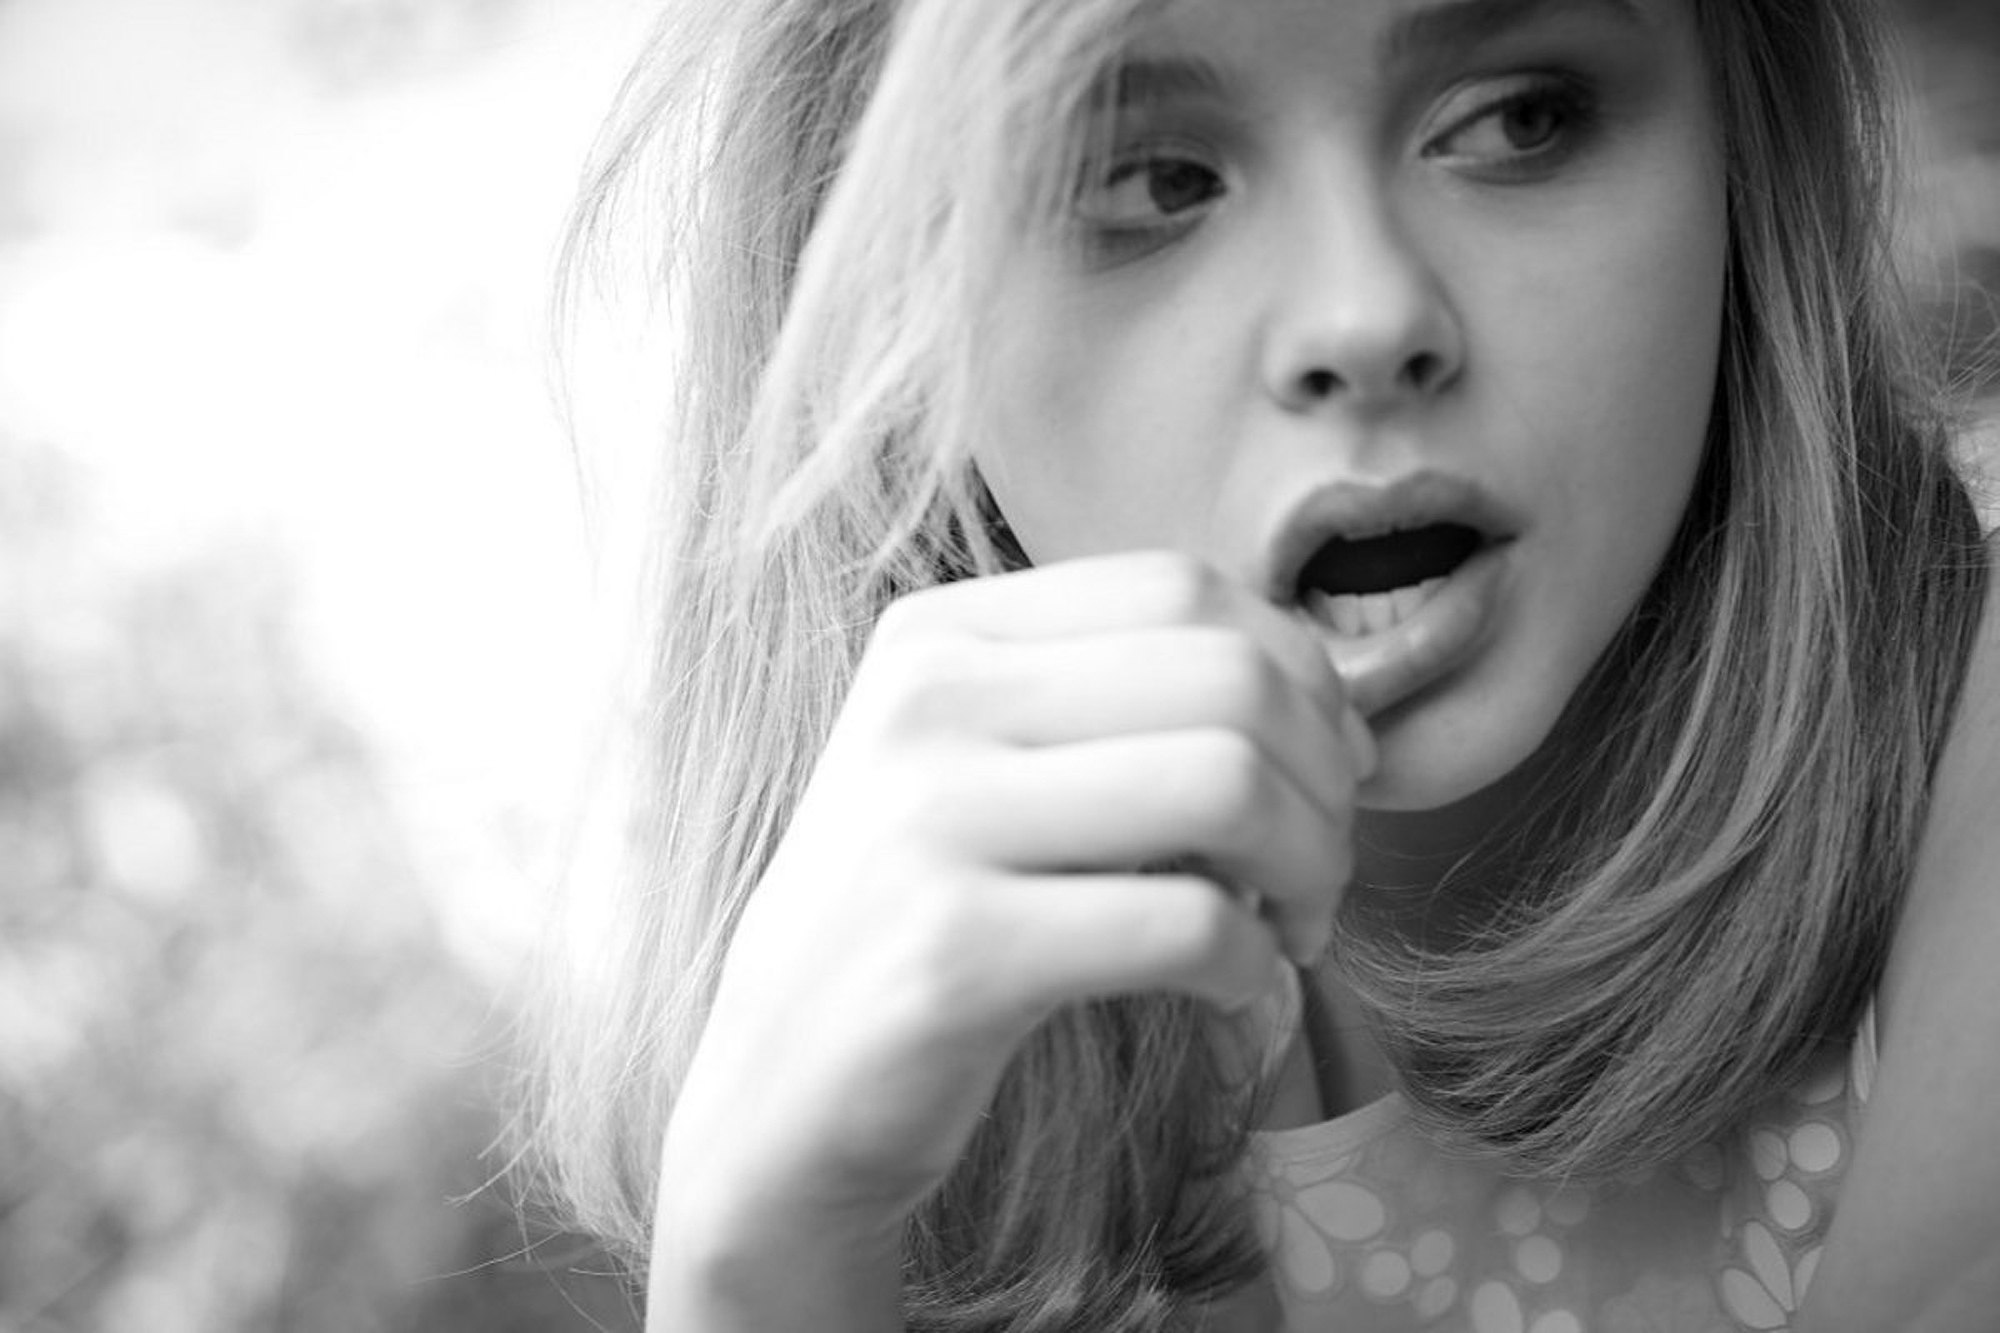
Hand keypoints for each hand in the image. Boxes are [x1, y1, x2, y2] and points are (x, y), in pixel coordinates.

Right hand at [652, 552, 1372, 1319]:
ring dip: (1310, 871)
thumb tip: (1338, 707)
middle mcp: (924, 703)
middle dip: (1326, 782)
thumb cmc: (927, 919)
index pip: (1184, 587)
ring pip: (1227, 785)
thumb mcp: (988, 768)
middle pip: (1228, 677)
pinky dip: (1254, 967)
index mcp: (939, 634)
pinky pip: (1188, 926)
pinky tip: (1238, 995)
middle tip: (1321, 870)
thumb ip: (1123, 706)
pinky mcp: (951, 956)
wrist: (779, 1092)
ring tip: (1294, 929)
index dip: (1300, 673)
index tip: (1326, 769)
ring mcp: (926, 823)